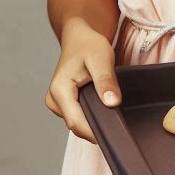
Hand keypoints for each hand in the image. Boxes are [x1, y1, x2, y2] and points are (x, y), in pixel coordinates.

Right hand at [45, 18, 121, 141]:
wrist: (80, 38)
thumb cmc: (89, 45)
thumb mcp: (101, 59)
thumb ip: (106, 81)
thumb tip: (112, 103)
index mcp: (59, 91)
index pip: (76, 121)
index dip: (94, 132)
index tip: (114, 135)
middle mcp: (54, 100)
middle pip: (76, 124)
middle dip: (96, 128)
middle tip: (120, 129)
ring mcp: (58, 103)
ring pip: (78, 122)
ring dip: (94, 123)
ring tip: (115, 120)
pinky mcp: (65, 103)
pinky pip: (79, 115)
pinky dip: (92, 116)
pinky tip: (106, 113)